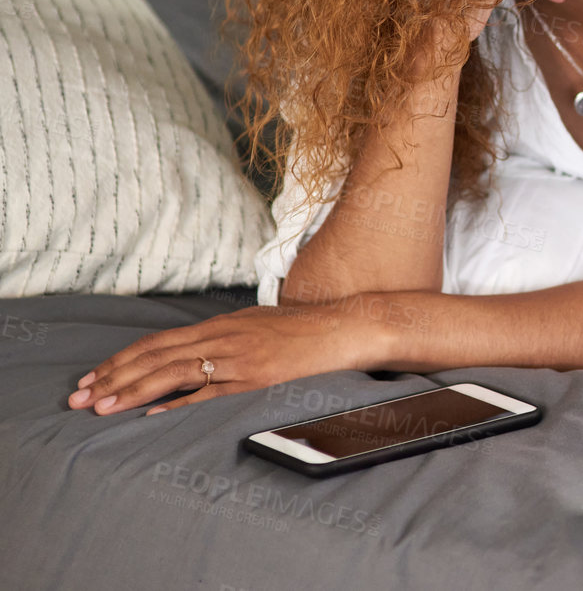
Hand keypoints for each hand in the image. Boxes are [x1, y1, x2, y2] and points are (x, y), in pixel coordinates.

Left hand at [66, 300, 405, 416]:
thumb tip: (198, 351)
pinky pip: (208, 392)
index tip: (93, 377)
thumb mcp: (258, 323)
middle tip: (79, 397)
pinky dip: (176, 403)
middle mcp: (223, 337)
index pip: (158, 342)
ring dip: (131, 391)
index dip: (121, 360)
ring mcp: (238, 358)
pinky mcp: (255, 377)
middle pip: (155, 356)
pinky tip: (151, 414)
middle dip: (112, 377)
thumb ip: (226, 336)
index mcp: (221, 324)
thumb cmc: (306, 329)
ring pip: (172, 372)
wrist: (346, 328)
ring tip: (101, 407)